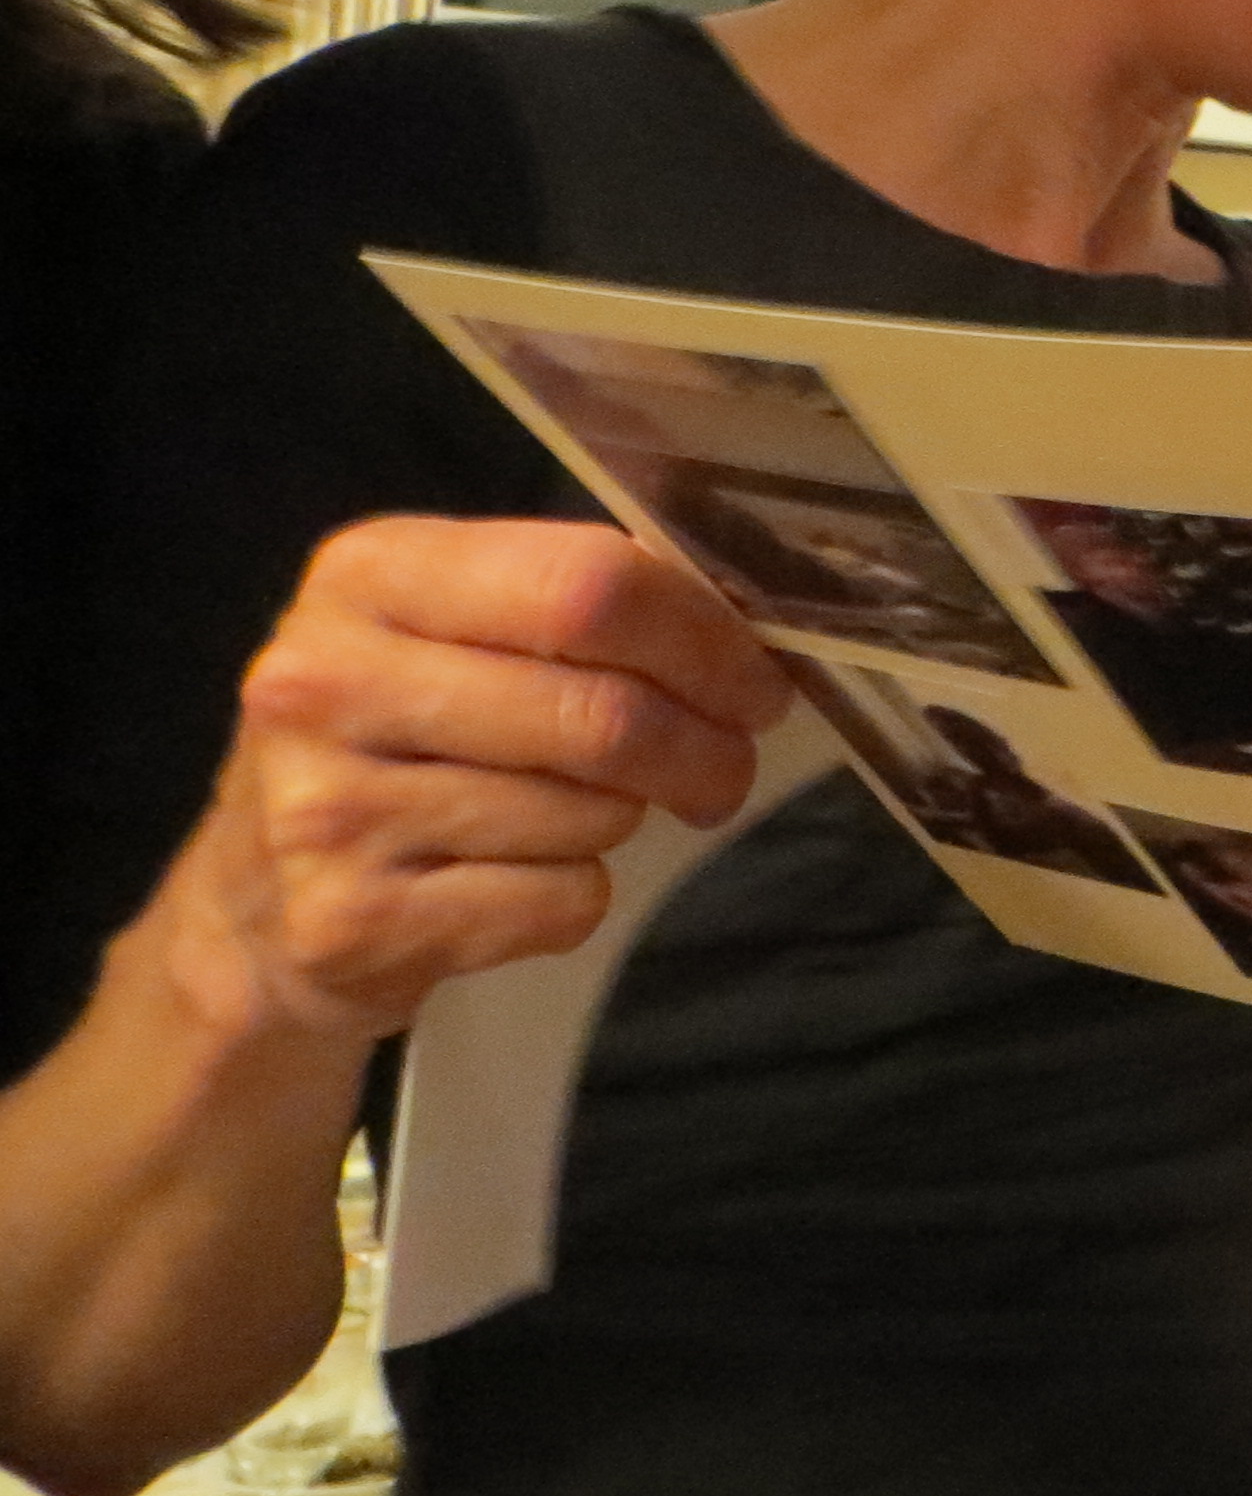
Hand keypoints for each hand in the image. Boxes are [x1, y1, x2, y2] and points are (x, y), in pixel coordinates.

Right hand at [153, 519, 790, 1045]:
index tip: (755, 680)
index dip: (704, 638)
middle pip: (605, 712)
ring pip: (590, 813)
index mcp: (368, 574)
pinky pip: (557, 901)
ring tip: (583, 814)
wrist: (254, 904)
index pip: (587, 584)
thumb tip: (738, 618)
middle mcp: (326, 681)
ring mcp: (327, 807)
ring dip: (627, 818)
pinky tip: (518, 879)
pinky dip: (576, 894)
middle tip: (726, 765)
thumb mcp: (448, 629)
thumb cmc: (393, 739)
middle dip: (704, 746)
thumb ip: (570, 602)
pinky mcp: (350, 920)